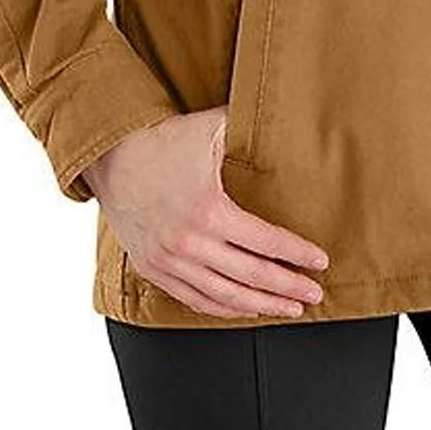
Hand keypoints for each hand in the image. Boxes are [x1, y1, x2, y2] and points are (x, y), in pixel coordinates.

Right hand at [80, 106, 330, 318]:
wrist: (111, 158)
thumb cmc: (164, 141)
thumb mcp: (209, 129)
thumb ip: (247, 128)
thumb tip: (287, 119)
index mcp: (209, 210)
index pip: (265, 241)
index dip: (296, 254)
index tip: (320, 262)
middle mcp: (188, 242)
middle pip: (250, 276)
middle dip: (287, 287)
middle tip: (314, 293)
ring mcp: (168, 261)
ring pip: (224, 296)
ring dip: (260, 306)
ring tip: (288, 308)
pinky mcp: (153, 269)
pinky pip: (194, 299)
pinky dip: (224, 308)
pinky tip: (246, 310)